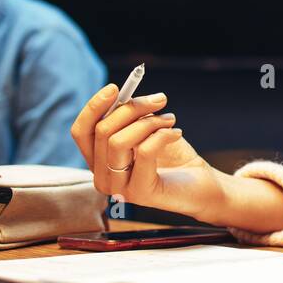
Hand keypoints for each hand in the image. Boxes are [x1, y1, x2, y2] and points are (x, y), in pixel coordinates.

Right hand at [70, 85, 224, 222]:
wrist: (201, 183)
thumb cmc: (173, 154)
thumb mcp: (146, 130)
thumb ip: (129, 117)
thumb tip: (123, 97)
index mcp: (98, 161)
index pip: (81, 132)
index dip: (94, 107)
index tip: (115, 88)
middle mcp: (102, 177)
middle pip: (102, 131)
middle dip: (132, 108)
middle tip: (161, 99)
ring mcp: (118, 189)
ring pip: (118, 141)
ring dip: (149, 122)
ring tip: (170, 120)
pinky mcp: (140, 193)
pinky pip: (144, 152)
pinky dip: (163, 135)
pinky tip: (177, 133)